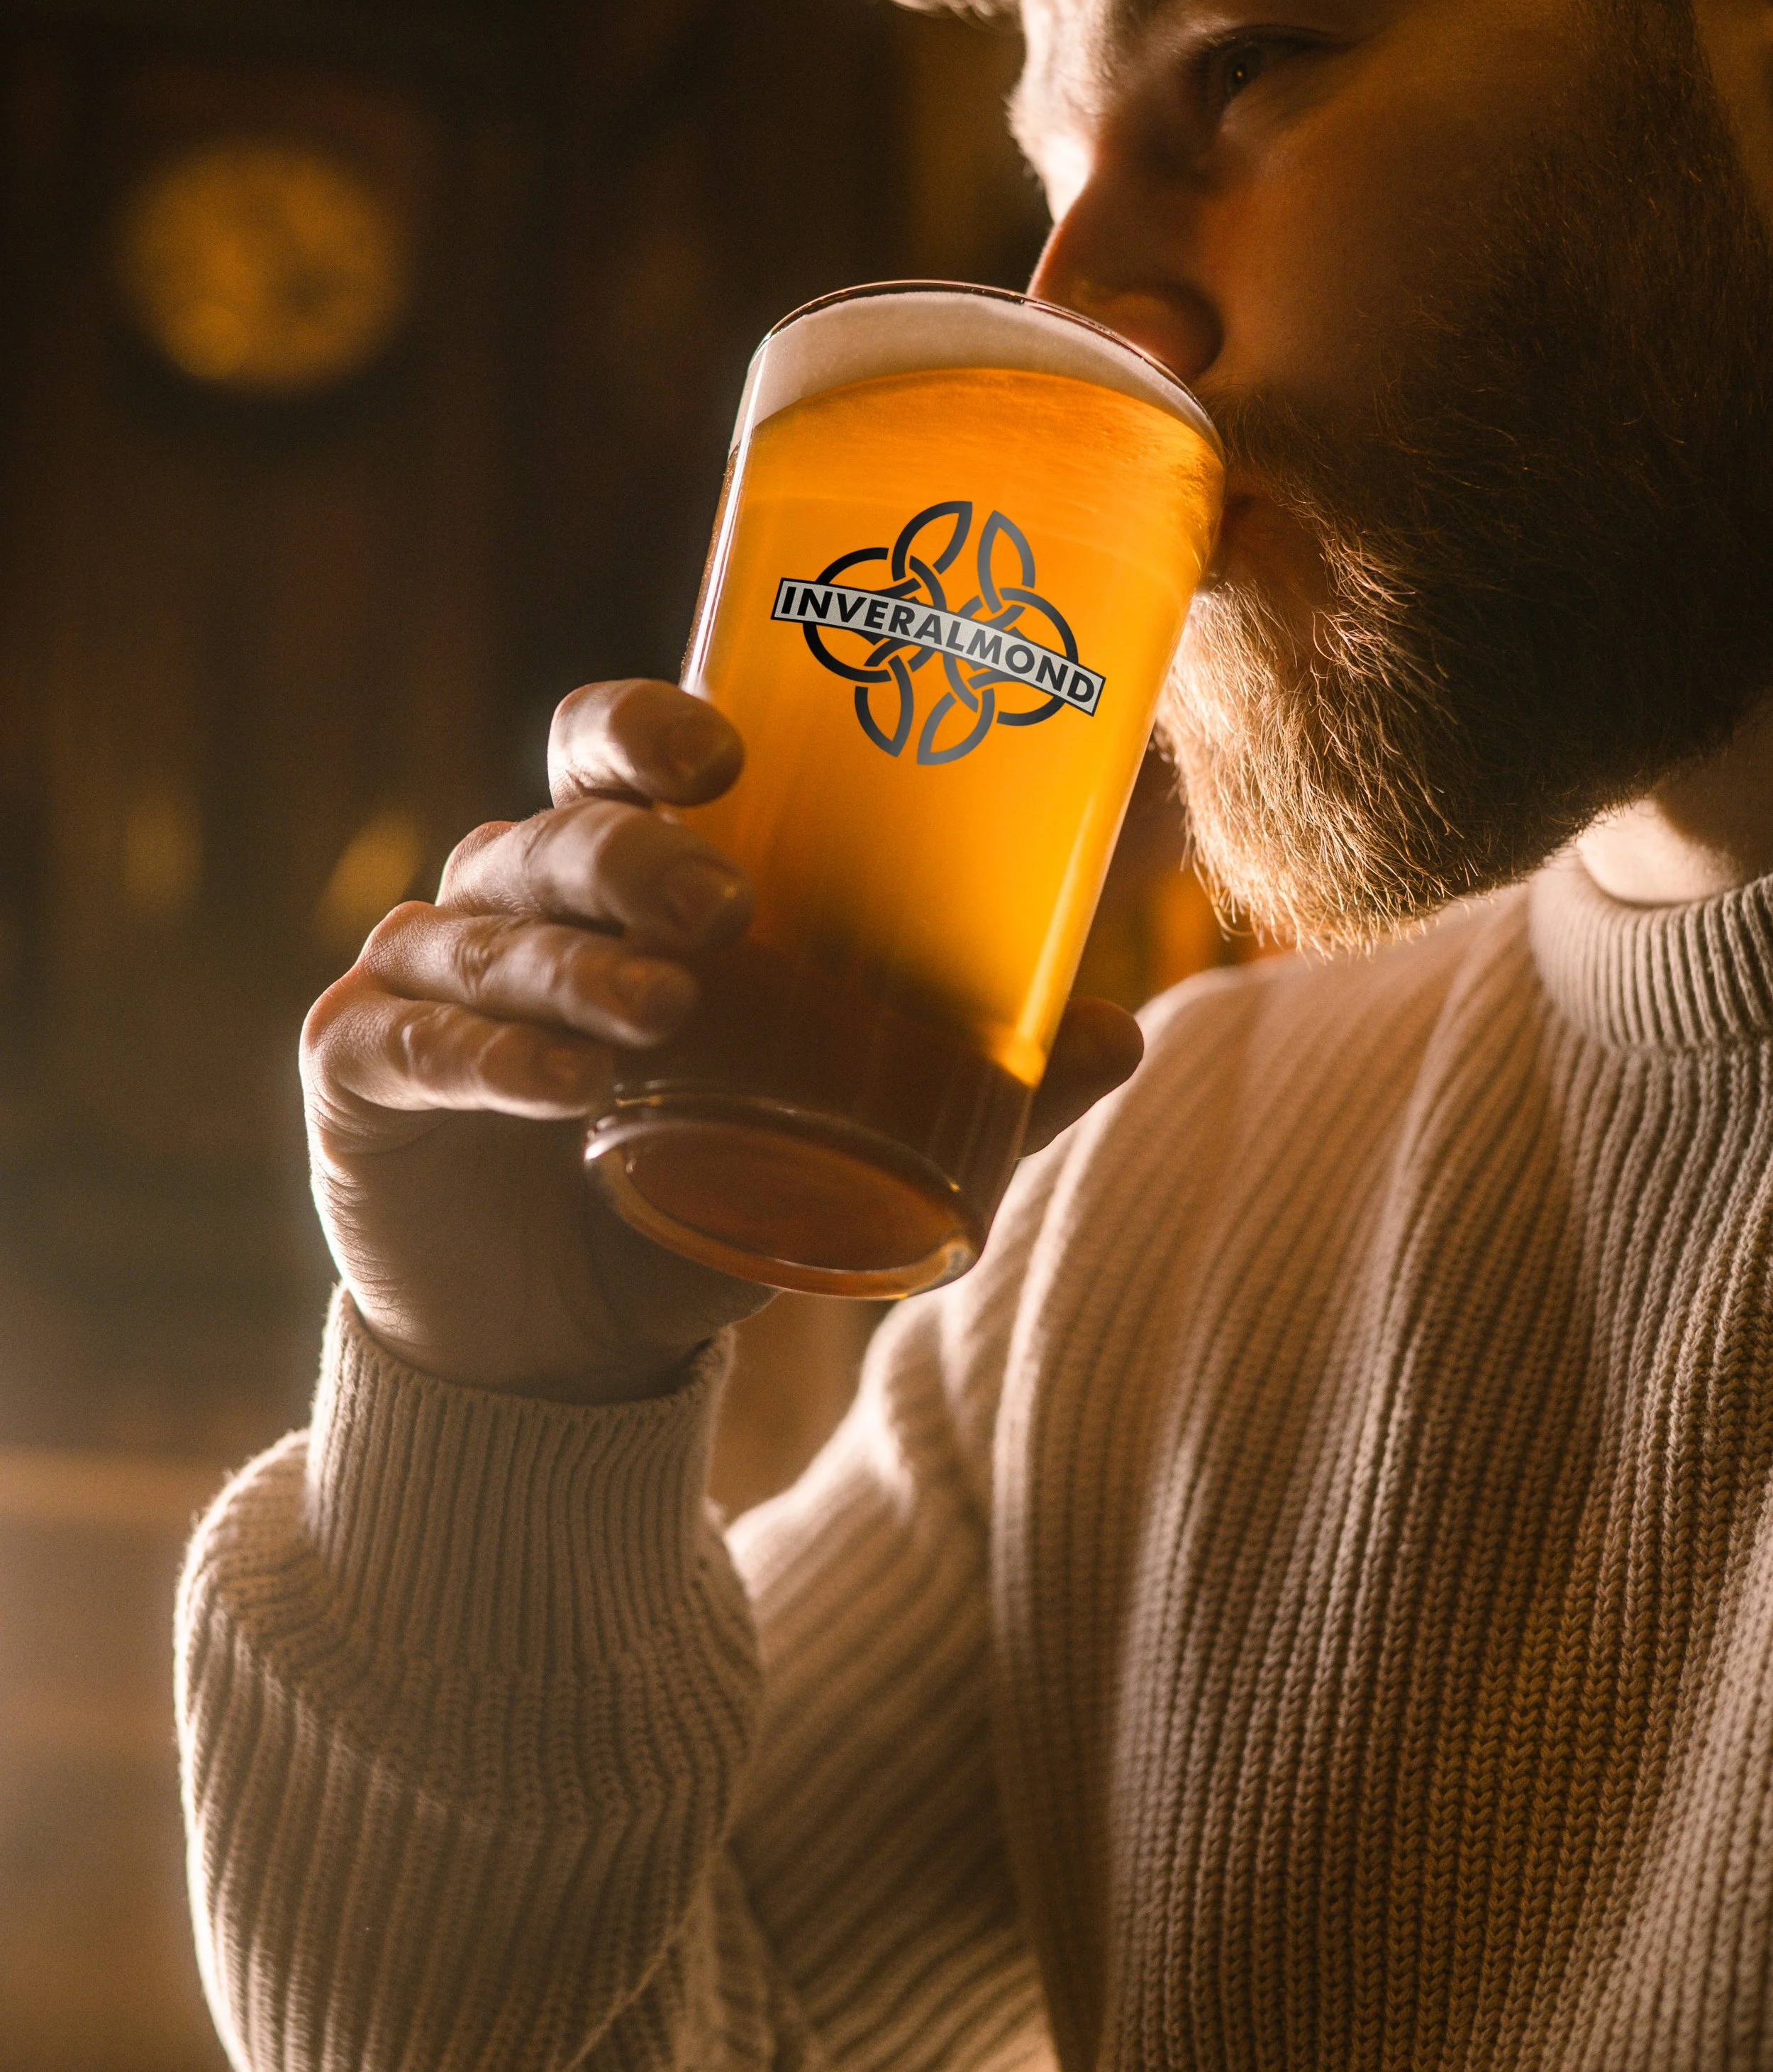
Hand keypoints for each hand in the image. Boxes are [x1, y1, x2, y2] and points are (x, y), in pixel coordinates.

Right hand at [302, 679, 1144, 1404]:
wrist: (555, 1343)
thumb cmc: (692, 1185)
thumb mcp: (825, 1126)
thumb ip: (966, 1083)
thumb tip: (1119, 1034)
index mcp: (610, 873)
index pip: (603, 750)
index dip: (644, 728)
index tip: (727, 750)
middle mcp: (506, 900)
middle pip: (553, 834)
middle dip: (635, 856)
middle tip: (728, 909)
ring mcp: (418, 975)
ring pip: (488, 934)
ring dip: (574, 967)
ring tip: (663, 1015)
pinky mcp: (355, 1066)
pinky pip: (411, 1040)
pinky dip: (485, 1057)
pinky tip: (554, 1087)